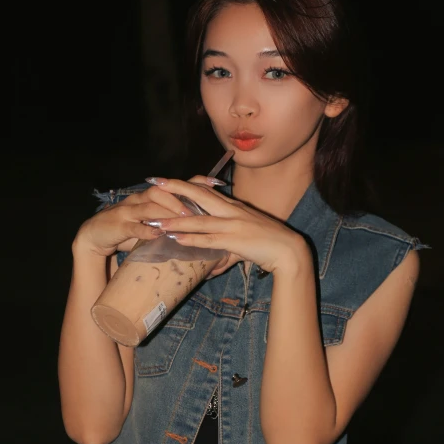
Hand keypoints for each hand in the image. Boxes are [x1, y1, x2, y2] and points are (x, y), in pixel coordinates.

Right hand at [73, 176, 220, 257]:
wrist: (94, 236)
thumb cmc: (128, 230)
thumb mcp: (152, 224)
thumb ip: (172, 221)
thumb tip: (200, 225)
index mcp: (151, 198)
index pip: (175, 185)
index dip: (196, 182)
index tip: (218, 183)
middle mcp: (140, 200)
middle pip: (163, 191)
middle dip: (182, 198)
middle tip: (201, 209)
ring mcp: (127, 211)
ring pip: (149, 206)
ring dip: (167, 212)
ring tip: (184, 220)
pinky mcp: (117, 226)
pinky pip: (132, 226)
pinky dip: (145, 230)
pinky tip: (157, 234)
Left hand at [151, 179, 308, 276]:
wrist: (288, 250)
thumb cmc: (269, 243)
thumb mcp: (246, 236)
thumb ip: (226, 246)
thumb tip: (212, 263)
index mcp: (234, 206)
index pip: (206, 190)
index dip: (186, 184)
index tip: (167, 180)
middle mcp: (231, 211)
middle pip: (199, 195)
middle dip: (175, 188)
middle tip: (155, 183)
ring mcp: (233, 225)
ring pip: (199, 220)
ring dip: (177, 221)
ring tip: (157, 222)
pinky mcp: (235, 240)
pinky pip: (209, 239)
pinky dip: (192, 239)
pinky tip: (177, 239)